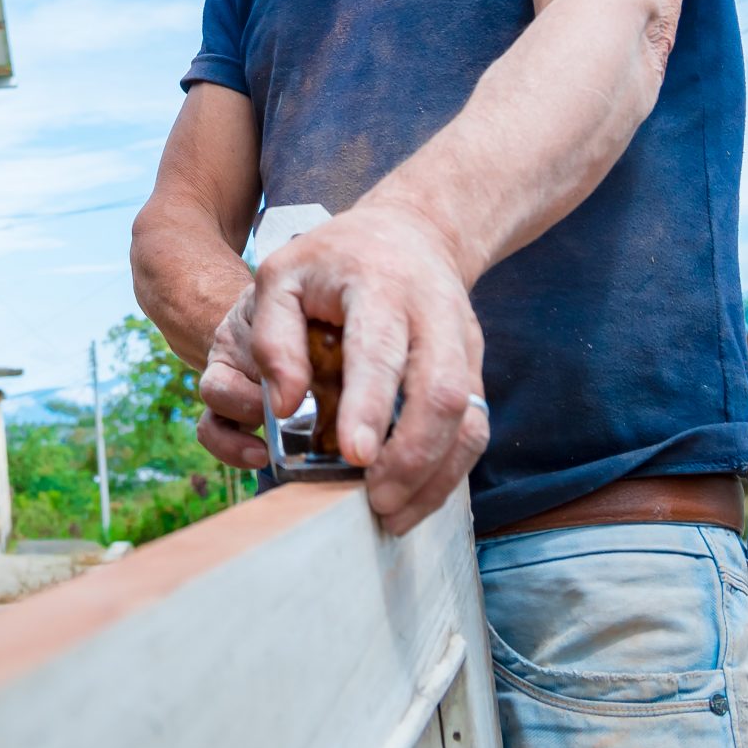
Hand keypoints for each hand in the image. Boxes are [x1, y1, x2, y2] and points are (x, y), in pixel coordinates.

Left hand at [199, 206, 490, 533]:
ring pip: (470, 420)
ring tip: (392, 514)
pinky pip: (475, 430)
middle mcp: (434, 316)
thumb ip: (272, 336)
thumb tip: (283, 408)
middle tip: (374, 499)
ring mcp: (464, 346)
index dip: (372, 405)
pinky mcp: (476, 371)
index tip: (355, 456)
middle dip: (412, 456)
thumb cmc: (334, 258)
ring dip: (435, 476)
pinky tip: (414, 499)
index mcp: (381, 286)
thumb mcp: (282, 274)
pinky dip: (449, 472)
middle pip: (442, 392)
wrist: (414, 232)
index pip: (382, 350)